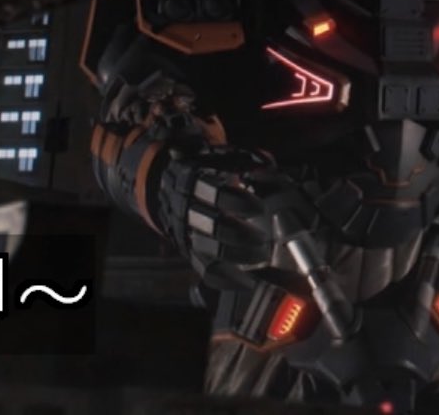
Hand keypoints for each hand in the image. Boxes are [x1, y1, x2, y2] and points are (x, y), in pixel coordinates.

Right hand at [157, 145, 318, 277]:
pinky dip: (227, 279)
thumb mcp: (222, 158)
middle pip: (212, 226)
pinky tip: (247, 282)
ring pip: (209, 250)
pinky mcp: (190, 251)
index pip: (214, 194)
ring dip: (239, 256)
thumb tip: (268, 167)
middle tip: (265, 238)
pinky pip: (206, 270)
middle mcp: (189, 209)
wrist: (170, 183)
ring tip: (262, 256)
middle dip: (241, 235)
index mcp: (195, 182)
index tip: (259, 207)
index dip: (236, 202)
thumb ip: (246, 161)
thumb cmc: (207, 170)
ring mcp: (188, 232)